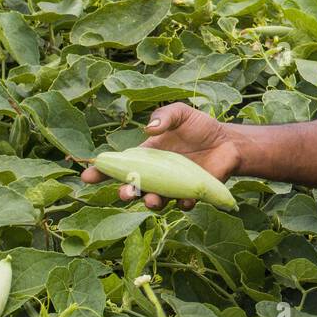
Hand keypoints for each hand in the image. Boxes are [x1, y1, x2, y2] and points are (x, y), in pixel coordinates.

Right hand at [80, 102, 243, 210]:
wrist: (228, 141)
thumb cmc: (200, 127)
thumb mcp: (181, 113)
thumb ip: (165, 115)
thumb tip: (149, 128)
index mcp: (148, 155)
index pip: (120, 165)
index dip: (102, 171)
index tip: (87, 176)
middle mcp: (156, 174)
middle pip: (134, 187)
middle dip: (125, 193)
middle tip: (125, 192)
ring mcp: (172, 186)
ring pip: (155, 200)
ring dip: (150, 203)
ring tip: (151, 200)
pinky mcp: (192, 193)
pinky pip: (183, 203)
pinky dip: (183, 203)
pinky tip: (186, 200)